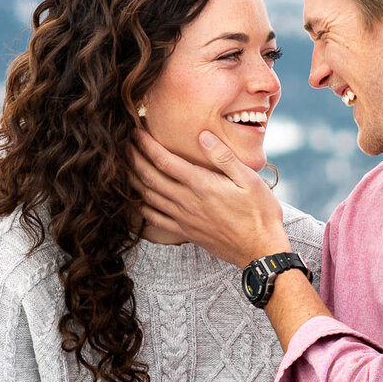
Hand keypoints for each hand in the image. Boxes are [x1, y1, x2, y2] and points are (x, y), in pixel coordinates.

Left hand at [131, 130, 290, 268]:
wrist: (260, 250)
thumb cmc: (259, 212)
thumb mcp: (249, 178)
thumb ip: (223, 157)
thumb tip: (203, 135)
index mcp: (201, 185)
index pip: (164, 161)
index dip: (146, 145)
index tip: (136, 131)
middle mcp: (187, 201)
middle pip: (149, 177)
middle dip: (133, 158)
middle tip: (122, 144)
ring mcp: (184, 219)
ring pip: (148, 197)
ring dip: (133, 180)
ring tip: (123, 166)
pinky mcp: (185, 232)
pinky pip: (154, 219)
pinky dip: (140, 207)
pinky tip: (136, 200)